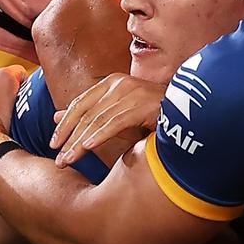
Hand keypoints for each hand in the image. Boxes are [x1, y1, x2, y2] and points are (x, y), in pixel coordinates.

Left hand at [51, 73, 165, 166]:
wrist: (189, 113)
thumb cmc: (152, 116)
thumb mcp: (116, 115)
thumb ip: (89, 114)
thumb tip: (56, 116)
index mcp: (112, 83)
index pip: (80, 103)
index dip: (65, 124)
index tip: (54, 144)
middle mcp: (119, 84)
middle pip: (85, 113)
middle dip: (69, 137)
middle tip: (59, 159)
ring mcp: (132, 92)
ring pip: (97, 120)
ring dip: (80, 143)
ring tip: (69, 160)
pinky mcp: (143, 105)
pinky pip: (115, 122)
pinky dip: (99, 136)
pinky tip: (88, 148)